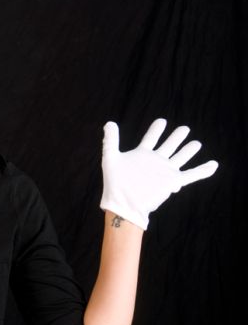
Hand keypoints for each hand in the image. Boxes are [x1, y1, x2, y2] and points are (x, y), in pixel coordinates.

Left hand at [99, 118, 218, 229]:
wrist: (124, 203)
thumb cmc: (115, 183)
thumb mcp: (111, 158)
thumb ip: (111, 140)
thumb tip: (109, 123)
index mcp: (142, 155)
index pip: (151, 139)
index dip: (156, 130)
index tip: (162, 121)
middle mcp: (155, 161)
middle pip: (169, 146)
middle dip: (176, 137)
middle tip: (185, 128)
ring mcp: (165, 171)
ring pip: (180, 157)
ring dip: (188, 151)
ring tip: (196, 143)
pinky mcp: (173, 181)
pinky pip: (191, 174)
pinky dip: (203, 170)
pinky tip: (214, 165)